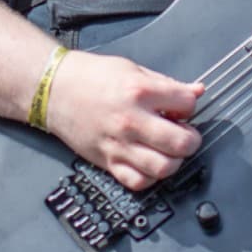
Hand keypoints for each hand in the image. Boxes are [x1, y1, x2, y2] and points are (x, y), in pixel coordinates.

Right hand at [45, 49, 203, 193]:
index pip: (188, 105)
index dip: (189, 105)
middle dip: (191, 139)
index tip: (181, 106)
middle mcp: (131, 121)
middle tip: (184, 134)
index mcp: (140, 92)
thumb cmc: (91, 78)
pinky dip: (150, 177)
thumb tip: (197, 91)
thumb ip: (168, 84)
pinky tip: (149, 163)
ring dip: (174, 161)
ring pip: (164, 168)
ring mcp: (119, 144)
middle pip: (182, 143)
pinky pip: (138, 182)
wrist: (54, 90)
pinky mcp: (107, 161)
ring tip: (169, 151)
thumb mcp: (134, 70)